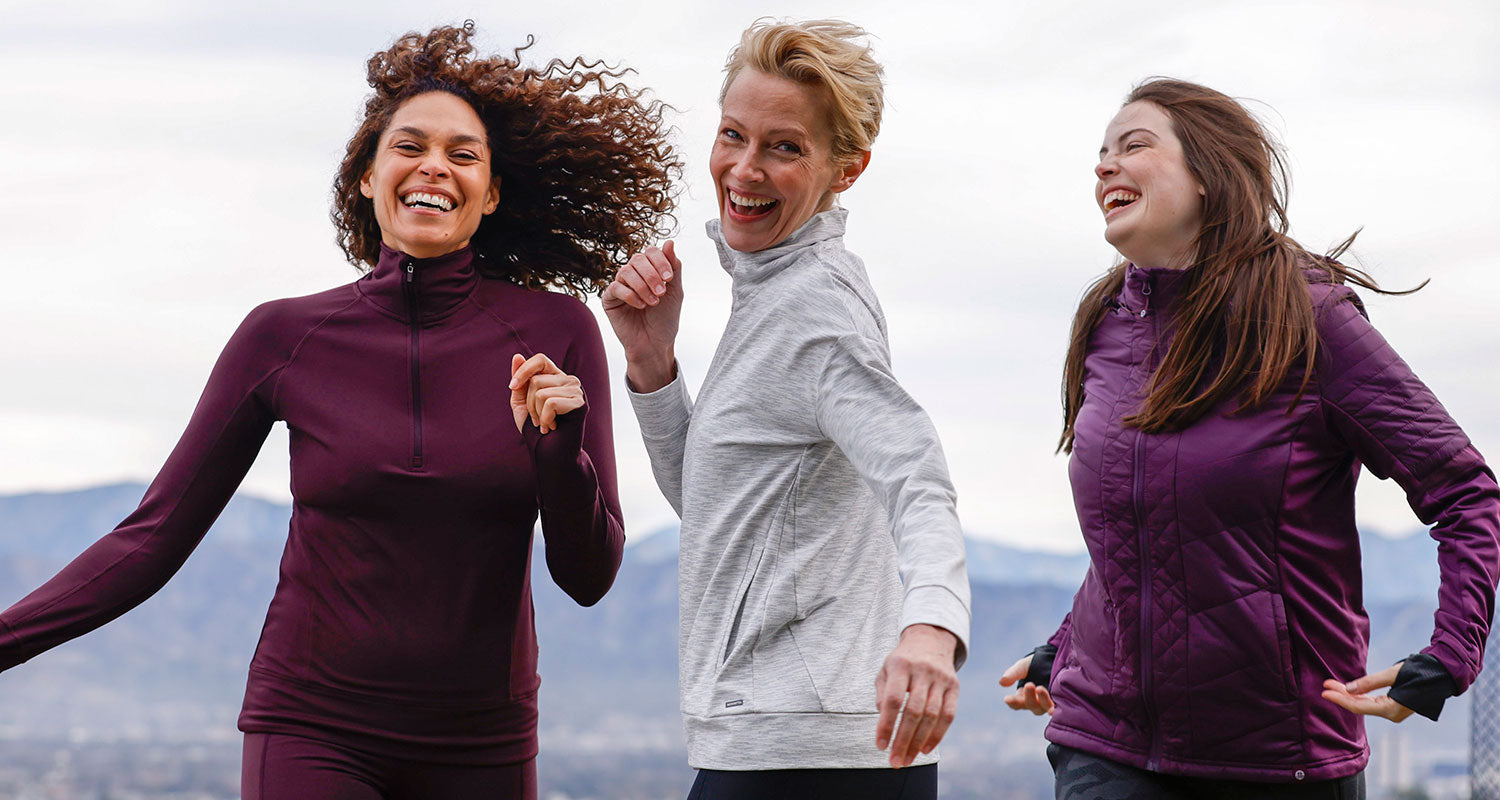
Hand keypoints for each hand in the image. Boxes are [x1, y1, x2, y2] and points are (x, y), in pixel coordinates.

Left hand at [509, 353, 583, 433]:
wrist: (548, 454)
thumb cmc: (535, 429)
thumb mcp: (521, 402)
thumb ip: (520, 381)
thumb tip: (517, 356)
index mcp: (556, 377)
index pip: (540, 359)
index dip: (523, 370)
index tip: (512, 386)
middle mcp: (569, 381)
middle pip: (536, 380)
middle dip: (529, 403)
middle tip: (537, 419)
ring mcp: (576, 391)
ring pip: (541, 392)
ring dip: (537, 414)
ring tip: (545, 424)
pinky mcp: (580, 404)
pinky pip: (550, 403)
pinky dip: (545, 419)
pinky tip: (552, 427)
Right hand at [601, 240, 682, 391]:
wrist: (655, 344)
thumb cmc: (665, 318)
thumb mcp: (676, 291)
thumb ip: (674, 267)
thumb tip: (669, 242)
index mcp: (650, 270)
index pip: (651, 252)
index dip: (660, 261)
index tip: (669, 279)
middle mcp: (634, 275)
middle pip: (637, 259)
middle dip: (652, 275)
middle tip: (662, 292)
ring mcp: (620, 285)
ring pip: (626, 271)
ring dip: (642, 286)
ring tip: (653, 302)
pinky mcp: (609, 299)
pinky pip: (615, 287)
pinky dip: (630, 295)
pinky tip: (640, 306)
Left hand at [874, 624, 959, 767]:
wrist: (930, 640)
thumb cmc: (902, 661)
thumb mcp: (886, 670)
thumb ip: (882, 693)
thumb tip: (884, 720)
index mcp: (901, 666)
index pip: (894, 700)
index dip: (887, 724)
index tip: (881, 745)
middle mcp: (923, 672)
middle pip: (914, 712)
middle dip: (903, 740)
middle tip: (895, 762)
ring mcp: (941, 679)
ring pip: (932, 716)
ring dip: (919, 742)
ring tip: (908, 759)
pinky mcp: (954, 687)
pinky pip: (948, 715)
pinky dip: (938, 735)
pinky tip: (926, 749)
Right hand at [998, 655, 1055, 715]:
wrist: (1054, 659)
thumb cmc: (1036, 663)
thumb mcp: (1023, 666)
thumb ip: (1013, 674)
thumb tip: (1002, 682)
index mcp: (1024, 696)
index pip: (1016, 703)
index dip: (1012, 702)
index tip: (1007, 698)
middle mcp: (1036, 702)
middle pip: (1030, 705)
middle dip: (1028, 697)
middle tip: (1029, 685)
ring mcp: (1048, 702)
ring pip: (1043, 708)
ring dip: (1041, 700)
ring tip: (1040, 689)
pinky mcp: (1061, 700)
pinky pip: (1058, 708)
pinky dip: (1054, 710)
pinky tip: (1053, 709)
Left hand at [1322, 663, 1413, 721]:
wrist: (1442, 673)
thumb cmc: (1419, 672)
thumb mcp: (1392, 674)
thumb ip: (1369, 682)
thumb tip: (1348, 688)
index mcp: (1391, 710)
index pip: (1358, 706)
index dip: (1340, 698)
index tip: (1324, 691)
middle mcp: (1391, 714)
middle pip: (1359, 705)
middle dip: (1341, 694)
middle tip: (1324, 684)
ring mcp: (1393, 711)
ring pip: (1365, 704)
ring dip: (1348, 694)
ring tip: (1332, 684)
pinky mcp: (1394, 705)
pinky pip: (1372, 702)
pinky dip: (1359, 695)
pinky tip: (1347, 689)